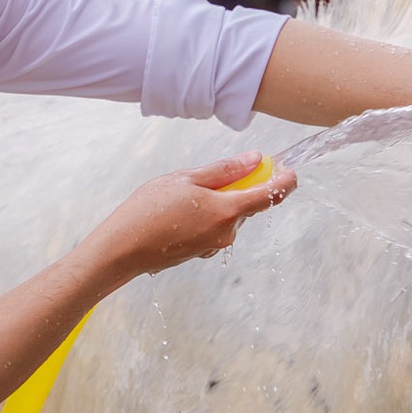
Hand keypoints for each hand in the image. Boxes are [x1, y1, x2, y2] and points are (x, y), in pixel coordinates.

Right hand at [89, 151, 296, 279]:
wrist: (121, 249)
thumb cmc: (148, 210)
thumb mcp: (186, 179)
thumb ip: (224, 170)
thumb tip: (254, 160)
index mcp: (226, 210)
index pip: (269, 195)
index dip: (284, 182)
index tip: (290, 171)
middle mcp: (226, 232)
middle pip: (246, 204)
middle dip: (238, 187)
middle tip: (211, 174)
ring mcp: (214, 245)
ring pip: (227, 216)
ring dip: (216, 202)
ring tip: (181, 196)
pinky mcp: (201, 252)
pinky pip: (213, 228)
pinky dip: (204, 216)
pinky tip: (178, 213)